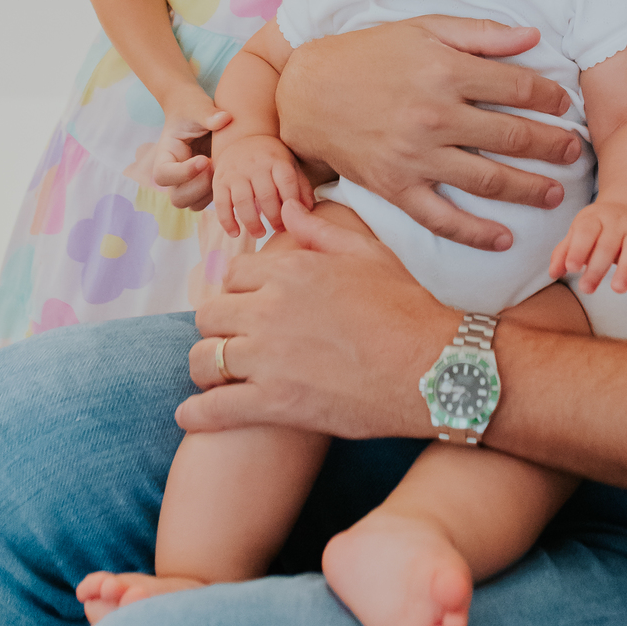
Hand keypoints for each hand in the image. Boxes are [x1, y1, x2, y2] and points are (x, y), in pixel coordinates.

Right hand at [151, 89, 232, 211]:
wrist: (196, 111)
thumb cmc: (192, 107)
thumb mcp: (197, 106)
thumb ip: (207, 113)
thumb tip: (224, 118)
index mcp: (165, 155)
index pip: (163, 175)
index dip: (183, 173)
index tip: (204, 159)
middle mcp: (174, 174)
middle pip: (178, 198)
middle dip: (199, 188)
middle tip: (215, 166)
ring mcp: (188, 182)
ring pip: (194, 204)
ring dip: (211, 193)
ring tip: (224, 169)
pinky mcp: (203, 185)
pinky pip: (209, 200)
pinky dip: (220, 193)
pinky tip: (231, 172)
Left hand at [176, 201, 454, 438]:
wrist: (433, 367)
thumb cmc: (407, 307)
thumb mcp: (368, 253)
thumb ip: (321, 231)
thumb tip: (289, 210)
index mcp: (291, 269)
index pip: (233, 274)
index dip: (239, 291)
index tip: (247, 307)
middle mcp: (270, 308)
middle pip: (209, 315)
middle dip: (218, 328)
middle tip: (232, 342)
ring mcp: (268, 357)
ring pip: (204, 359)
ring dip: (207, 368)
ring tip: (215, 378)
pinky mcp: (274, 403)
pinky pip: (213, 409)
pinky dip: (196, 413)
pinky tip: (192, 415)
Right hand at [212, 134, 313, 237]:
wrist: (242, 139)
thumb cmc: (271, 158)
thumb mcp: (289, 164)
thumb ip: (300, 185)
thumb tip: (309, 210)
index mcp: (276, 160)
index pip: (286, 182)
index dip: (291, 203)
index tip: (294, 219)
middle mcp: (256, 165)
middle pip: (266, 194)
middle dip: (274, 217)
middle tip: (279, 229)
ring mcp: (236, 173)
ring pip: (242, 201)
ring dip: (251, 222)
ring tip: (260, 234)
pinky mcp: (219, 181)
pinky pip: (221, 204)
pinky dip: (227, 221)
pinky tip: (236, 233)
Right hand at [275, 17, 582, 252]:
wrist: (307, 92)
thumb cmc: (370, 54)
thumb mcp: (424, 29)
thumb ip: (480, 33)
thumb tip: (532, 36)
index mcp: (446, 70)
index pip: (517, 88)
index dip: (549, 98)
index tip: (564, 105)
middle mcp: (435, 115)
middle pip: (512, 135)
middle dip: (550, 145)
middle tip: (573, 152)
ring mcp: (416, 155)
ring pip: (487, 179)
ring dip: (528, 189)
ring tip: (554, 194)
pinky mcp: (395, 187)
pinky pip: (443, 218)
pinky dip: (476, 233)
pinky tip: (504, 238)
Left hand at [549, 201, 626, 294]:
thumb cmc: (598, 228)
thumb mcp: (579, 233)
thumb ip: (564, 252)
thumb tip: (553, 272)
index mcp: (595, 218)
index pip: (586, 231)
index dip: (578, 248)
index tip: (571, 268)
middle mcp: (617, 222)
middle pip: (608, 243)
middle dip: (597, 267)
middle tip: (586, 288)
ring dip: (626, 269)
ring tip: (617, 289)